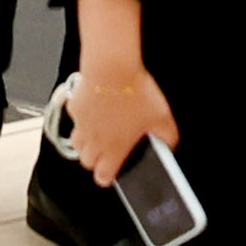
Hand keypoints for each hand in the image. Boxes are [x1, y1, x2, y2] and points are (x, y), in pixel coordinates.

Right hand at [70, 53, 177, 186]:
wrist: (112, 68)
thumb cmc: (135, 94)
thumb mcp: (162, 117)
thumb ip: (167, 136)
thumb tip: (170, 143)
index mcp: (114, 149)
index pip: (102, 177)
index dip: (106, 177)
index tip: (111, 172)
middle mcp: (94, 141)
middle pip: (86, 162)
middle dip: (95, 160)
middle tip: (107, 150)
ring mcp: (81, 124)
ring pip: (76, 143)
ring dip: (85, 142)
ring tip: (98, 132)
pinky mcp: (75, 106)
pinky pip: (75, 117)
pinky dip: (82, 116)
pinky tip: (94, 107)